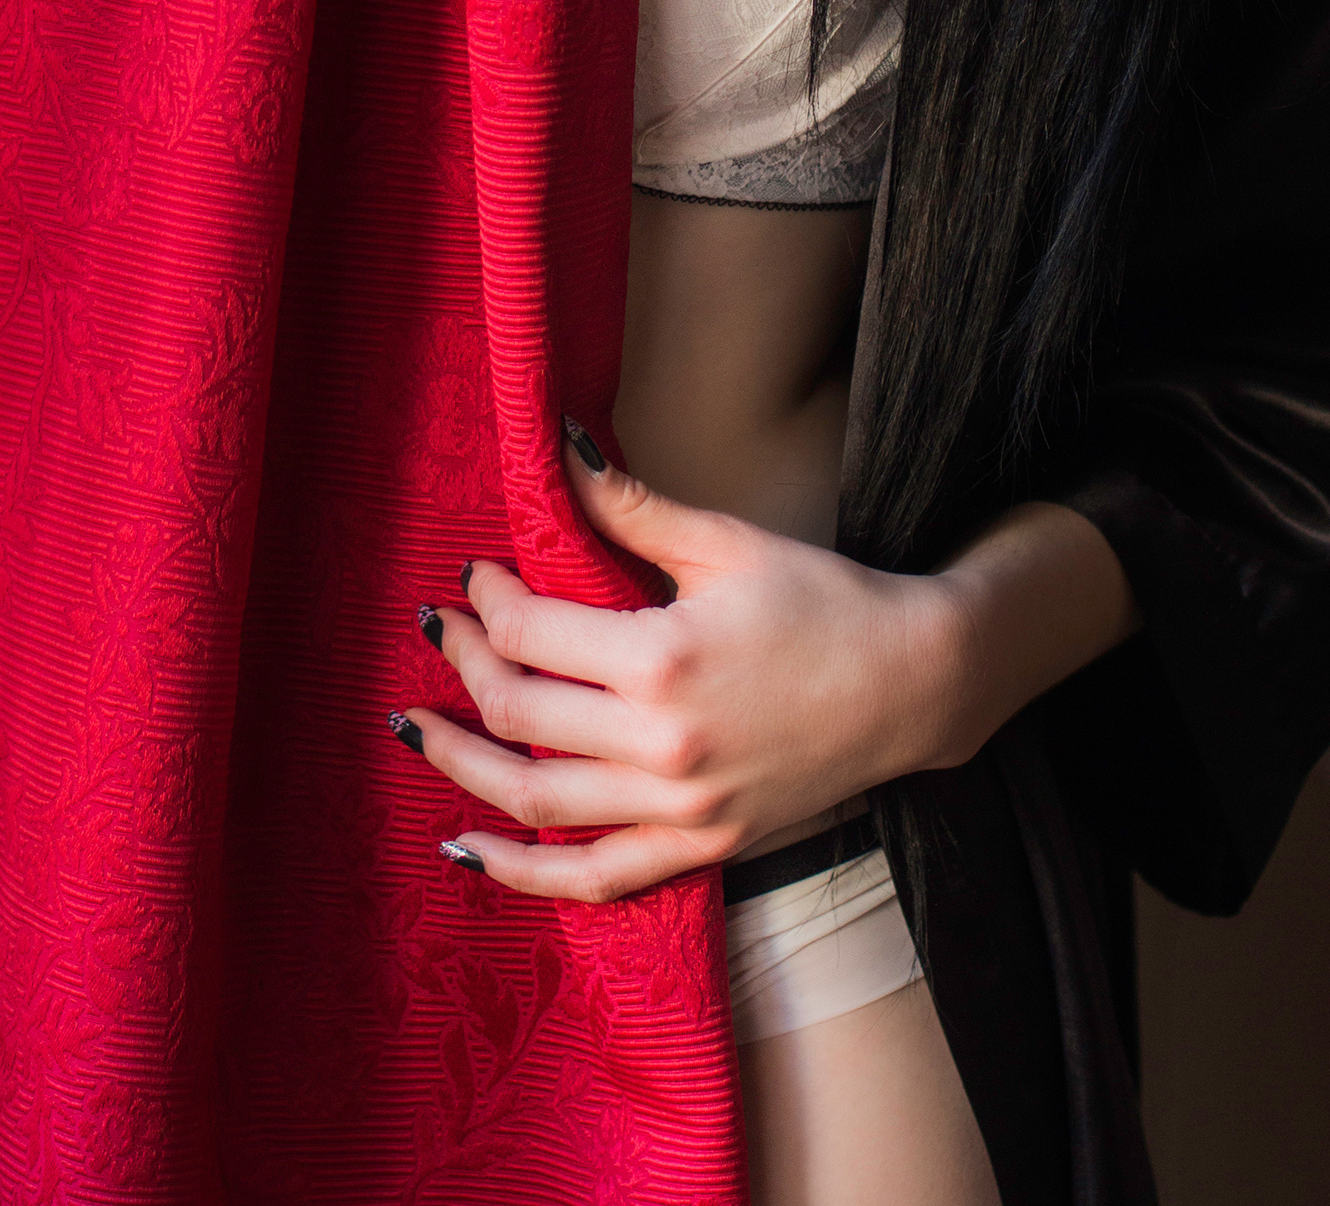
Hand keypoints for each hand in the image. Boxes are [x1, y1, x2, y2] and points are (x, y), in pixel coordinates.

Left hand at [394, 422, 968, 904]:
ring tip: (416, 727)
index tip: (476, 575)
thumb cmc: (823, 601)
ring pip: (536, 800)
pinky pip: (593, 878)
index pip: (529, 633)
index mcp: (662, 656)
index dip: (486, 600)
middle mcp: (661, 743)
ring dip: (463, 763)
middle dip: (464, 664)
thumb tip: (559, 450)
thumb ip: (632, 507)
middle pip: (519, 711)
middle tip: (440, 628)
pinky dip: (522, 874)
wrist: (912, 682)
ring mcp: (680, 808)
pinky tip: (466, 850)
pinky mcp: (701, 847)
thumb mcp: (726, 542)